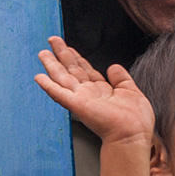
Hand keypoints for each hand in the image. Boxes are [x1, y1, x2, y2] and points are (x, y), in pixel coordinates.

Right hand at [34, 37, 154, 147]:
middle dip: (62, 54)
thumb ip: (122, 78)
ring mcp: (81, 99)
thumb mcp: (131, 92)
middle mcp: (88, 94)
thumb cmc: (135, 121)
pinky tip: (39, 77)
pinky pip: (59, 94)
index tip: (69, 47)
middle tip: (52, 40)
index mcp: (101, 91)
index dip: (76, 57)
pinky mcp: (77, 105)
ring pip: (62, 78)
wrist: (133, 135)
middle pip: (71, 70)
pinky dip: (48, 86)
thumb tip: (113, 66)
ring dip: (52, 65)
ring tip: (43, 53)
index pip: (85, 70)